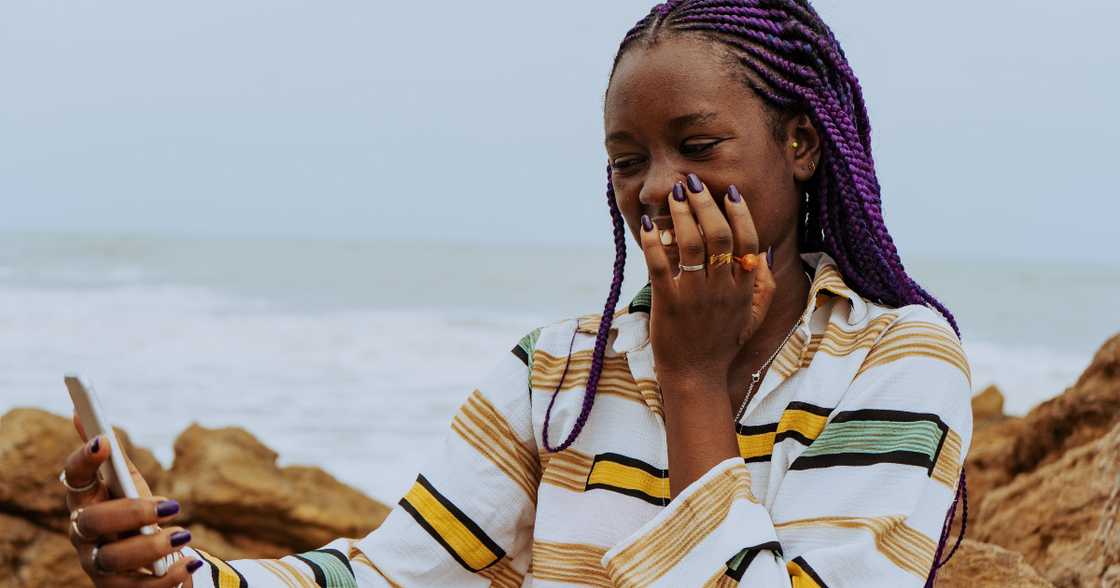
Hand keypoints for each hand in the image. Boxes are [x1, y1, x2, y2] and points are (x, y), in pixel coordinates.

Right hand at [64, 417, 201, 586]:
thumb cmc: (135, 513)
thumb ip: (113, 457)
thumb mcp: (128, 483)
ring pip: (112, 558)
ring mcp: (96, 563)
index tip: (102, 441)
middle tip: (170, 506)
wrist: (152, 558)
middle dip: (130, 512)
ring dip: (150, 546)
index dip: (82, 460)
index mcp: (85, 501)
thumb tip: (82, 412)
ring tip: (183, 536)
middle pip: (92, 522)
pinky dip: (167, 577)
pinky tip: (190, 561)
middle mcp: (83, 534)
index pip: (74, 479)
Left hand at [638, 174, 775, 385]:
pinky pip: (661, 266)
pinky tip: (649, 224)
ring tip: (674, 194)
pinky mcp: (669, 304)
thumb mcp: (754, 316)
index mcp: (743, 288)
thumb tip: (764, 251)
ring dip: (681, 215)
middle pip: (717, 235)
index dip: (738, 212)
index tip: (729, 191)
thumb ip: (765, 285)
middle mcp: (721, 288)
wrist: (696, 377)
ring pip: (690, 245)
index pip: (746, 240)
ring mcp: (694, 296)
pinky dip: (654, 243)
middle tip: (694, 182)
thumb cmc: (723, 344)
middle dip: (705, 204)